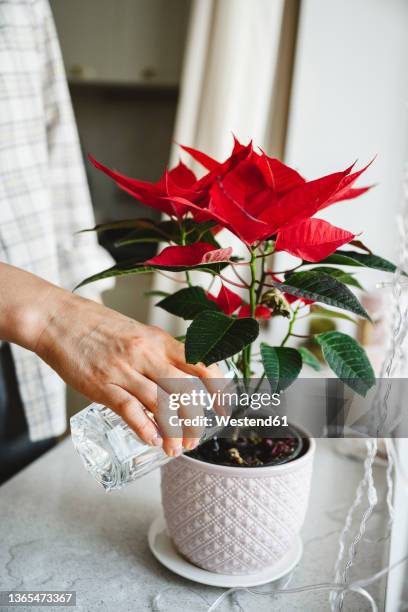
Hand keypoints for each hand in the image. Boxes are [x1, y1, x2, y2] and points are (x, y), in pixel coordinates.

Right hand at [31, 287, 221, 455]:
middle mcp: (146, 354)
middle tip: (195, 438)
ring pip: (160, 404)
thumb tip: (179, 377)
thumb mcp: (138, 333)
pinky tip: (152, 440)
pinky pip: (129, 409)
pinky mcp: (101, 384)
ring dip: (172, 431)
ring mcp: (123, 369)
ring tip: (176, 449)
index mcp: (159, 340)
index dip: (217, 388)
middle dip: (195, 419)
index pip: (200, 363)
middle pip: (184, 390)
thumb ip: (158, 354)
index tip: (223, 409)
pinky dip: (144, 428)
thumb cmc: (98, 326)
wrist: (59, 319)